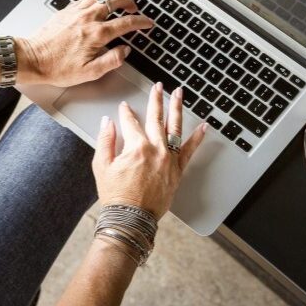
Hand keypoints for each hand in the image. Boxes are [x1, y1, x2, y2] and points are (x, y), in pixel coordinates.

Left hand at [18, 0, 152, 87]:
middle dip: (129, 2)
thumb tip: (125, 51)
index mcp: (96, 34)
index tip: (147, 23)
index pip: (126, 23)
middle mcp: (88, 19)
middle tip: (134, 8)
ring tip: (119, 1)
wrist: (32, 59)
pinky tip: (97, 4)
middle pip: (115, 0)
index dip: (141, 22)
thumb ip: (112, 60)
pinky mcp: (65, 11)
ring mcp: (76, 12)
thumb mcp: (90, 72)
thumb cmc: (57, 67)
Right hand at [92, 83, 206, 219]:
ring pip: (174, 128)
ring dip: (177, 108)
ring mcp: (169, 159)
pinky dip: (197, 138)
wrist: (132, 218)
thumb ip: (105, 140)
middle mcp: (156, 149)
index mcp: (136, 147)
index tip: (124, 107)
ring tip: (179, 94)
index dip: (126, 113)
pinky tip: (203, 127)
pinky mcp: (177, 170)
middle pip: (155, 118)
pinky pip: (189, 151)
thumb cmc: (116, 195)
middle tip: (158, 87)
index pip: (130, 122)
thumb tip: (107, 123)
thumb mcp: (102, 166)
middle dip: (156, 100)